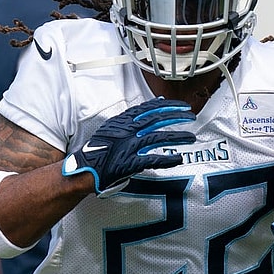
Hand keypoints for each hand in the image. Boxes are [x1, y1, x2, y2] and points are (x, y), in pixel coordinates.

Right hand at [62, 97, 195, 193]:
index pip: (148, 108)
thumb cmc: (98, 150)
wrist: (82, 170)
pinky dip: (166, 160)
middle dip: (176, 116)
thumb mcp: (113, 128)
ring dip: (177, 137)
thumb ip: (132, 118)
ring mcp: (126, 147)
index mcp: (122, 121)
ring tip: (191, 137)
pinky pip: (151, 160)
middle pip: (155, 119)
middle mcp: (125, 131)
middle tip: (191, 116)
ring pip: (157, 138)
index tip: (181, 106)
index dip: (167, 106)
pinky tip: (178, 159)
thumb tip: (155, 103)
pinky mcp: (128, 163)